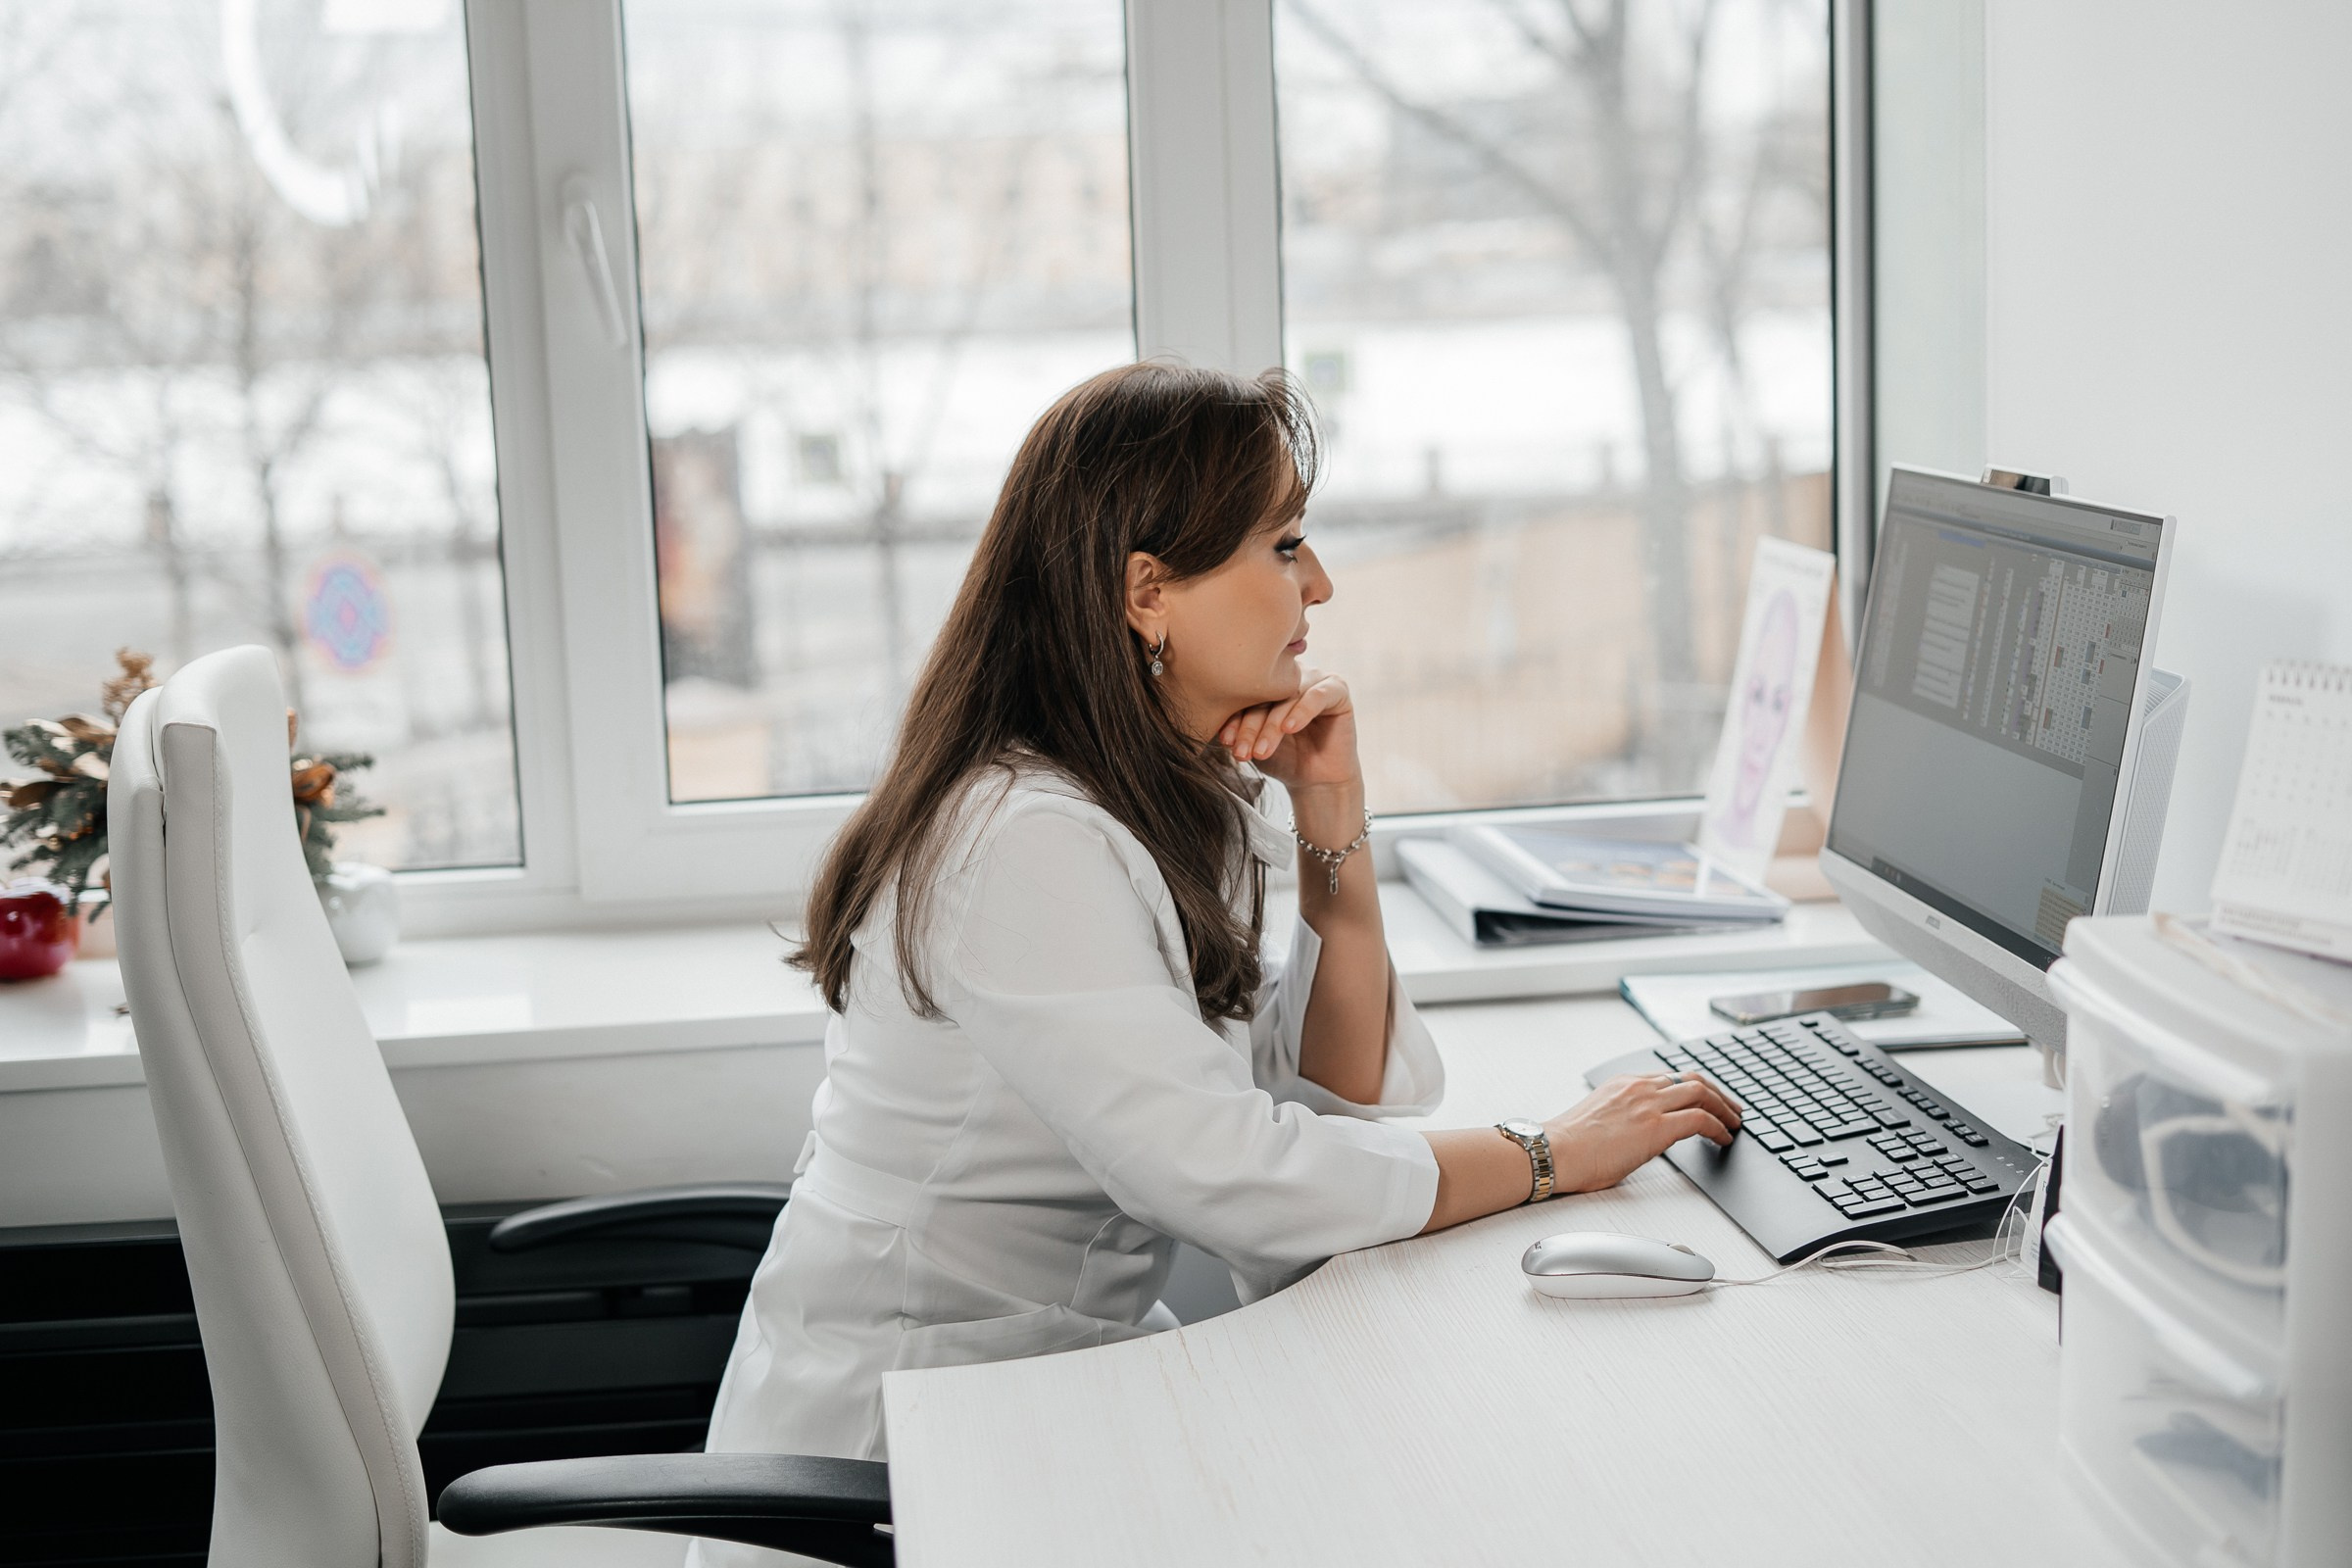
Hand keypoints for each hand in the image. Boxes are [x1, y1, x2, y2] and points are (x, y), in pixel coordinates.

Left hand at [1215, 668, 1360, 793]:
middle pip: (1266, 695)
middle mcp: (1291, 675)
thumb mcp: (1254, 742)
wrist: (1316, 782)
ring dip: (1272, 727)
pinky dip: (1302, 712)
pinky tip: (1290, 729)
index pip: (1247, 694)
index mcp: (1268, 682)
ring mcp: (1315, 679)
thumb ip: (1237, 728)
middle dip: (1250, 726)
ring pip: (1288, 698)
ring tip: (1261, 751)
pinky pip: (1318, 695)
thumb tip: (1211, 721)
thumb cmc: (1283, 760)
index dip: (1234, 717)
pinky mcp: (1337, 689)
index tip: (1225, 741)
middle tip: (1241, 752)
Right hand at [1544, 1072, 1742, 1194]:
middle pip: (1692, 1078)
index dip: (1695, 1088)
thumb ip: (1624, 1117)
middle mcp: (1639, 1087)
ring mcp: (1648, 1104)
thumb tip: (1639, 1135)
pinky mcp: (1655, 1126)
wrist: (1555, 1151)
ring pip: (1702, 1092)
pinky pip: (1700, 1119)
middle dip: (1718, 1093)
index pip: (1670, 1077)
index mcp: (1624, 1083)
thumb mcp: (1600, 1118)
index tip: (1707, 1099)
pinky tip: (1723, 1138)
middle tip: (1732, 1109)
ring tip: (1734, 1123)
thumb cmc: (1568, 1145)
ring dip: (1724, 1107)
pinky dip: (1718, 1126)